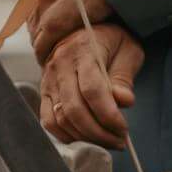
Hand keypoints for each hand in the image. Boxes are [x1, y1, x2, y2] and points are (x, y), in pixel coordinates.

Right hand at [38, 24, 142, 147]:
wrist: (86, 30)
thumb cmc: (112, 41)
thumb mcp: (127, 51)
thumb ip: (124, 77)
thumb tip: (124, 101)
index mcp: (82, 50)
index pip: (92, 90)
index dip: (108, 115)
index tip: (123, 129)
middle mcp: (59, 64)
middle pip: (74, 108)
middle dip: (99, 132)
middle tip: (119, 141)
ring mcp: (48, 79)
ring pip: (61, 118)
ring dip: (85, 137)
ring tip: (107, 141)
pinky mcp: (44, 91)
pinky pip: (48, 120)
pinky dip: (66, 135)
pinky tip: (85, 138)